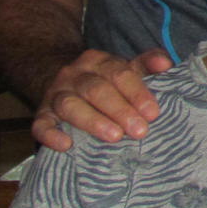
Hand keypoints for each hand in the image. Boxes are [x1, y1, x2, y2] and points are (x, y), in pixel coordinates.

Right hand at [33, 47, 172, 150]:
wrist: (66, 82)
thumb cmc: (106, 81)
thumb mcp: (126, 69)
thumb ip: (147, 64)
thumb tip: (165, 63)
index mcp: (99, 61)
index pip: (119, 73)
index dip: (137, 93)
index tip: (153, 113)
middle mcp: (75, 74)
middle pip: (96, 89)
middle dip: (119, 110)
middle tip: (139, 131)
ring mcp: (56, 94)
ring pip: (70, 105)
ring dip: (93, 121)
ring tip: (114, 137)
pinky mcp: (42, 114)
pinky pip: (41, 124)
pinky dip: (50, 134)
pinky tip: (65, 145)